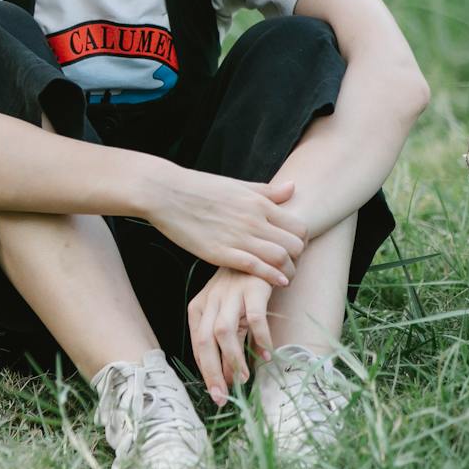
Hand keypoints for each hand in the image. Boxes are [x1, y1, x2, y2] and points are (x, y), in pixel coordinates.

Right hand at [141, 167, 304, 286]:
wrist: (165, 193)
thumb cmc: (200, 187)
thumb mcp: (237, 185)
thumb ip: (266, 191)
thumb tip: (293, 188)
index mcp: (258, 202)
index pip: (298, 226)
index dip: (303, 241)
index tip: (296, 248)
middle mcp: (253, 220)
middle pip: (295, 245)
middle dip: (299, 258)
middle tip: (292, 264)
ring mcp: (238, 237)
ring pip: (280, 258)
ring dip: (288, 271)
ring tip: (285, 276)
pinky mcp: (221, 253)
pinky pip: (255, 268)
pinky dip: (271, 277)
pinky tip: (277, 282)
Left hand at [187, 268, 276, 406]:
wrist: (262, 257)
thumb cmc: (241, 290)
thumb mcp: (230, 316)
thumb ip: (227, 345)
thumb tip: (228, 380)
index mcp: (199, 307)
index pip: (197, 345)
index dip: (205, 371)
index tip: (216, 394)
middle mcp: (211, 300)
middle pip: (205, 341)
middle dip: (212, 372)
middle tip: (222, 396)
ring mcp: (230, 294)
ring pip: (224, 331)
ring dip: (233, 358)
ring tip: (243, 378)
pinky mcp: (252, 289)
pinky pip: (254, 318)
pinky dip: (260, 338)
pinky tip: (267, 354)